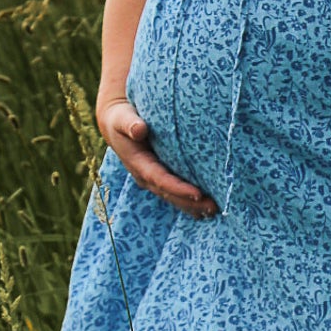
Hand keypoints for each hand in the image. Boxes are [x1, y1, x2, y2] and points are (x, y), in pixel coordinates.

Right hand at [96, 95, 216, 218]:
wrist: (116, 124)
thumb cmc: (122, 119)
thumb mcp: (122, 118)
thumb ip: (130, 124)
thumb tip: (139, 129)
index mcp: (138, 164)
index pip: (160, 179)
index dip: (178, 188)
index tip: (197, 194)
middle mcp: (146, 176)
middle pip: (170, 194)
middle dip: (191, 202)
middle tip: (214, 207)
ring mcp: (153, 179)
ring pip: (174, 197)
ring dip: (193, 206)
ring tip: (214, 211)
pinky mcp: (160, 177)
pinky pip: (175, 193)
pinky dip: (190, 201)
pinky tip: (206, 207)